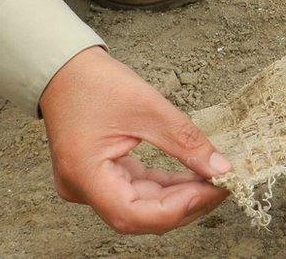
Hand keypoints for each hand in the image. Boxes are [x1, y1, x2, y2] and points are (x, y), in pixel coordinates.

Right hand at [39, 47, 230, 233]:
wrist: (65, 68)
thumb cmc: (94, 83)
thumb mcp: (148, 108)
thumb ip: (185, 141)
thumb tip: (220, 168)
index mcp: (85, 175)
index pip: (133, 214)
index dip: (177, 208)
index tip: (212, 190)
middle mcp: (82, 188)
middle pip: (140, 215)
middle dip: (185, 203)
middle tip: (220, 185)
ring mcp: (90, 185)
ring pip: (142, 205)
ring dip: (179, 196)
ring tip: (211, 180)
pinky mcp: (101, 176)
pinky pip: (137, 190)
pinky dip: (165, 185)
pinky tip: (192, 176)